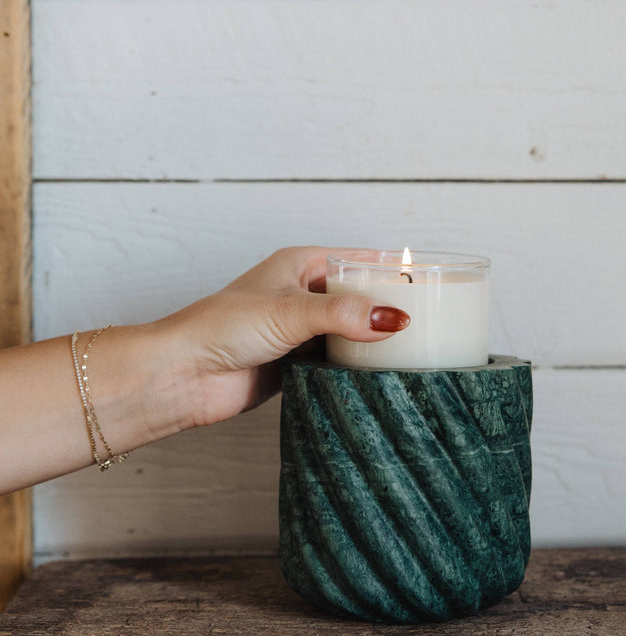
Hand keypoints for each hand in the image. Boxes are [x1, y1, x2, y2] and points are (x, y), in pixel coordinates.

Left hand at [157, 247, 409, 428]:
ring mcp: (300, 330)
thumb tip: (395, 318)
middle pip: (360, 296)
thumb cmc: (220, 328)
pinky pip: (339, 361)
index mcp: (301, 264)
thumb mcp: (291, 312)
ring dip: (374, 341)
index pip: (360, 260)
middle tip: (433, 321)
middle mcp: (303, 293)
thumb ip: (345, 313)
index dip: (395, 270)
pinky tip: (380, 375)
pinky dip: (358, 367)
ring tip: (416, 351)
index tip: (433, 283)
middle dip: (390, 307)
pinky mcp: (296, 363)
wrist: (182, 376)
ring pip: (352, 330)